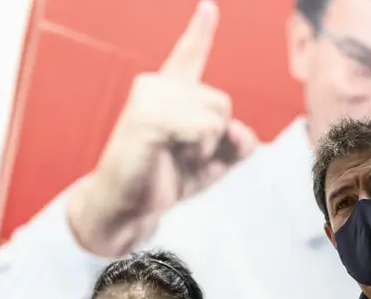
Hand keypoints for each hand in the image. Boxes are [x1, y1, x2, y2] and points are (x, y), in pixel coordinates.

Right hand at [68, 0, 258, 256]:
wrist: (127, 207)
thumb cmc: (165, 180)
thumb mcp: (213, 163)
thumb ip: (237, 145)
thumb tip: (243, 133)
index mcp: (170, 92)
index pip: (189, 55)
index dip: (200, 30)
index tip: (208, 8)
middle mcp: (157, 86)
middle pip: (222, 102)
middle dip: (215, 137)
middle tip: (182, 155)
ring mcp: (150, 96)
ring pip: (215, 115)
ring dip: (205, 147)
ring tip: (174, 156)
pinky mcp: (148, 116)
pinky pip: (202, 128)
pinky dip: (198, 149)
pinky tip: (172, 155)